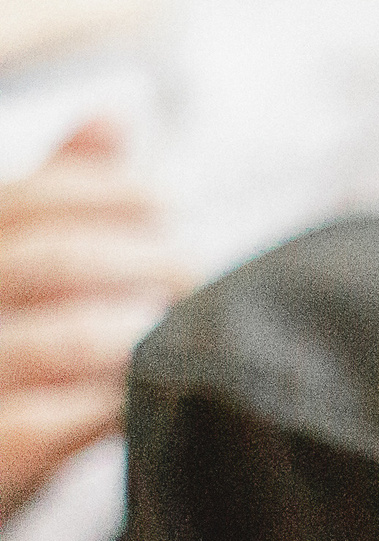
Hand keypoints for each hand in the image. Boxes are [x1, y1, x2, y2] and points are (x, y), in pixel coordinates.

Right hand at [0, 122, 191, 517]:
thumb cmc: (3, 364)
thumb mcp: (12, 272)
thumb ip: (53, 197)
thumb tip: (114, 116)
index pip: (27, 198)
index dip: (109, 194)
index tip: (165, 205)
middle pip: (54, 262)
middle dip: (147, 263)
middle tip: (197, 277)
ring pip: (64, 342)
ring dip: (142, 338)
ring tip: (180, 338)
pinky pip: (42, 425)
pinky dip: (112, 410)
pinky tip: (143, 404)